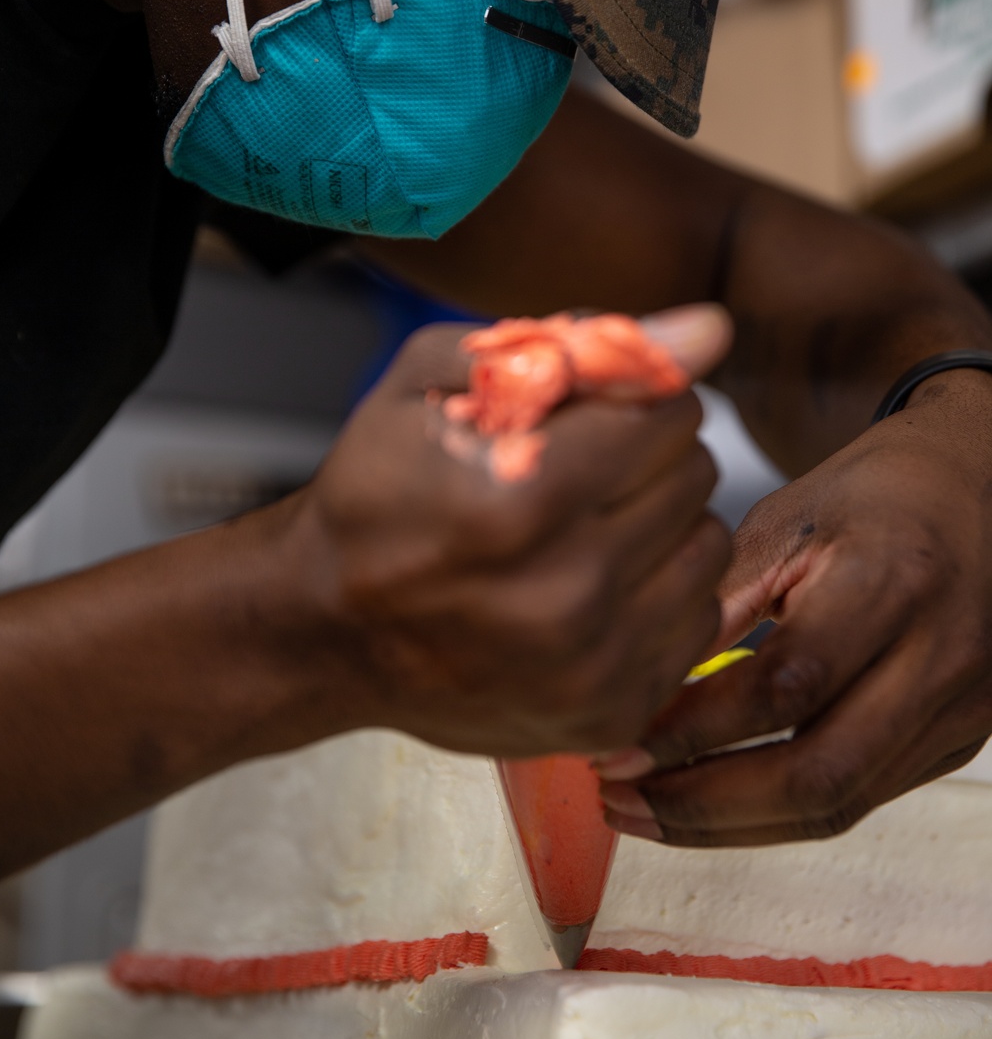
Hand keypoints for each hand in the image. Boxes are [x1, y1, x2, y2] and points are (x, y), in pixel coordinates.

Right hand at [286, 306, 732, 758]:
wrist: (328, 630)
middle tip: (588, 465)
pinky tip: (599, 581)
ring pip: (709, 544)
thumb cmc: (376, 494)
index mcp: (521, 496)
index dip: (636, 393)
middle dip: (649, 452)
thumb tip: (709, 328)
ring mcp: (593, 662)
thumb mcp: (431, 382)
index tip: (600, 407)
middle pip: (694, 473)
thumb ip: (573, 343)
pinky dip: (659, 588)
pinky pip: (699, 617)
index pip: (666, 411)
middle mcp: (567, 589)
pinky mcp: (611, 710)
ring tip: (594, 522)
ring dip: (664, 520)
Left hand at [598, 373, 991, 845]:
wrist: (980, 492)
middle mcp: (941, 657)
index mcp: (892, 581)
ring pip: (838, 806)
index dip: (694, 729)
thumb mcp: (787, 521)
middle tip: (619, 798)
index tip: (616, 745)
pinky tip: (710, 802)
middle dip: (704, 804)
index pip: (787, 685)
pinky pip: (859, 799)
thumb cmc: (876, 496)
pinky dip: (775, 812)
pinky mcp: (957, 742)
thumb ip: (720, 601)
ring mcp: (959, 711)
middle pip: (819, 774)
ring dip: (731, 825)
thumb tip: (635, 682)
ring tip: (645, 811)